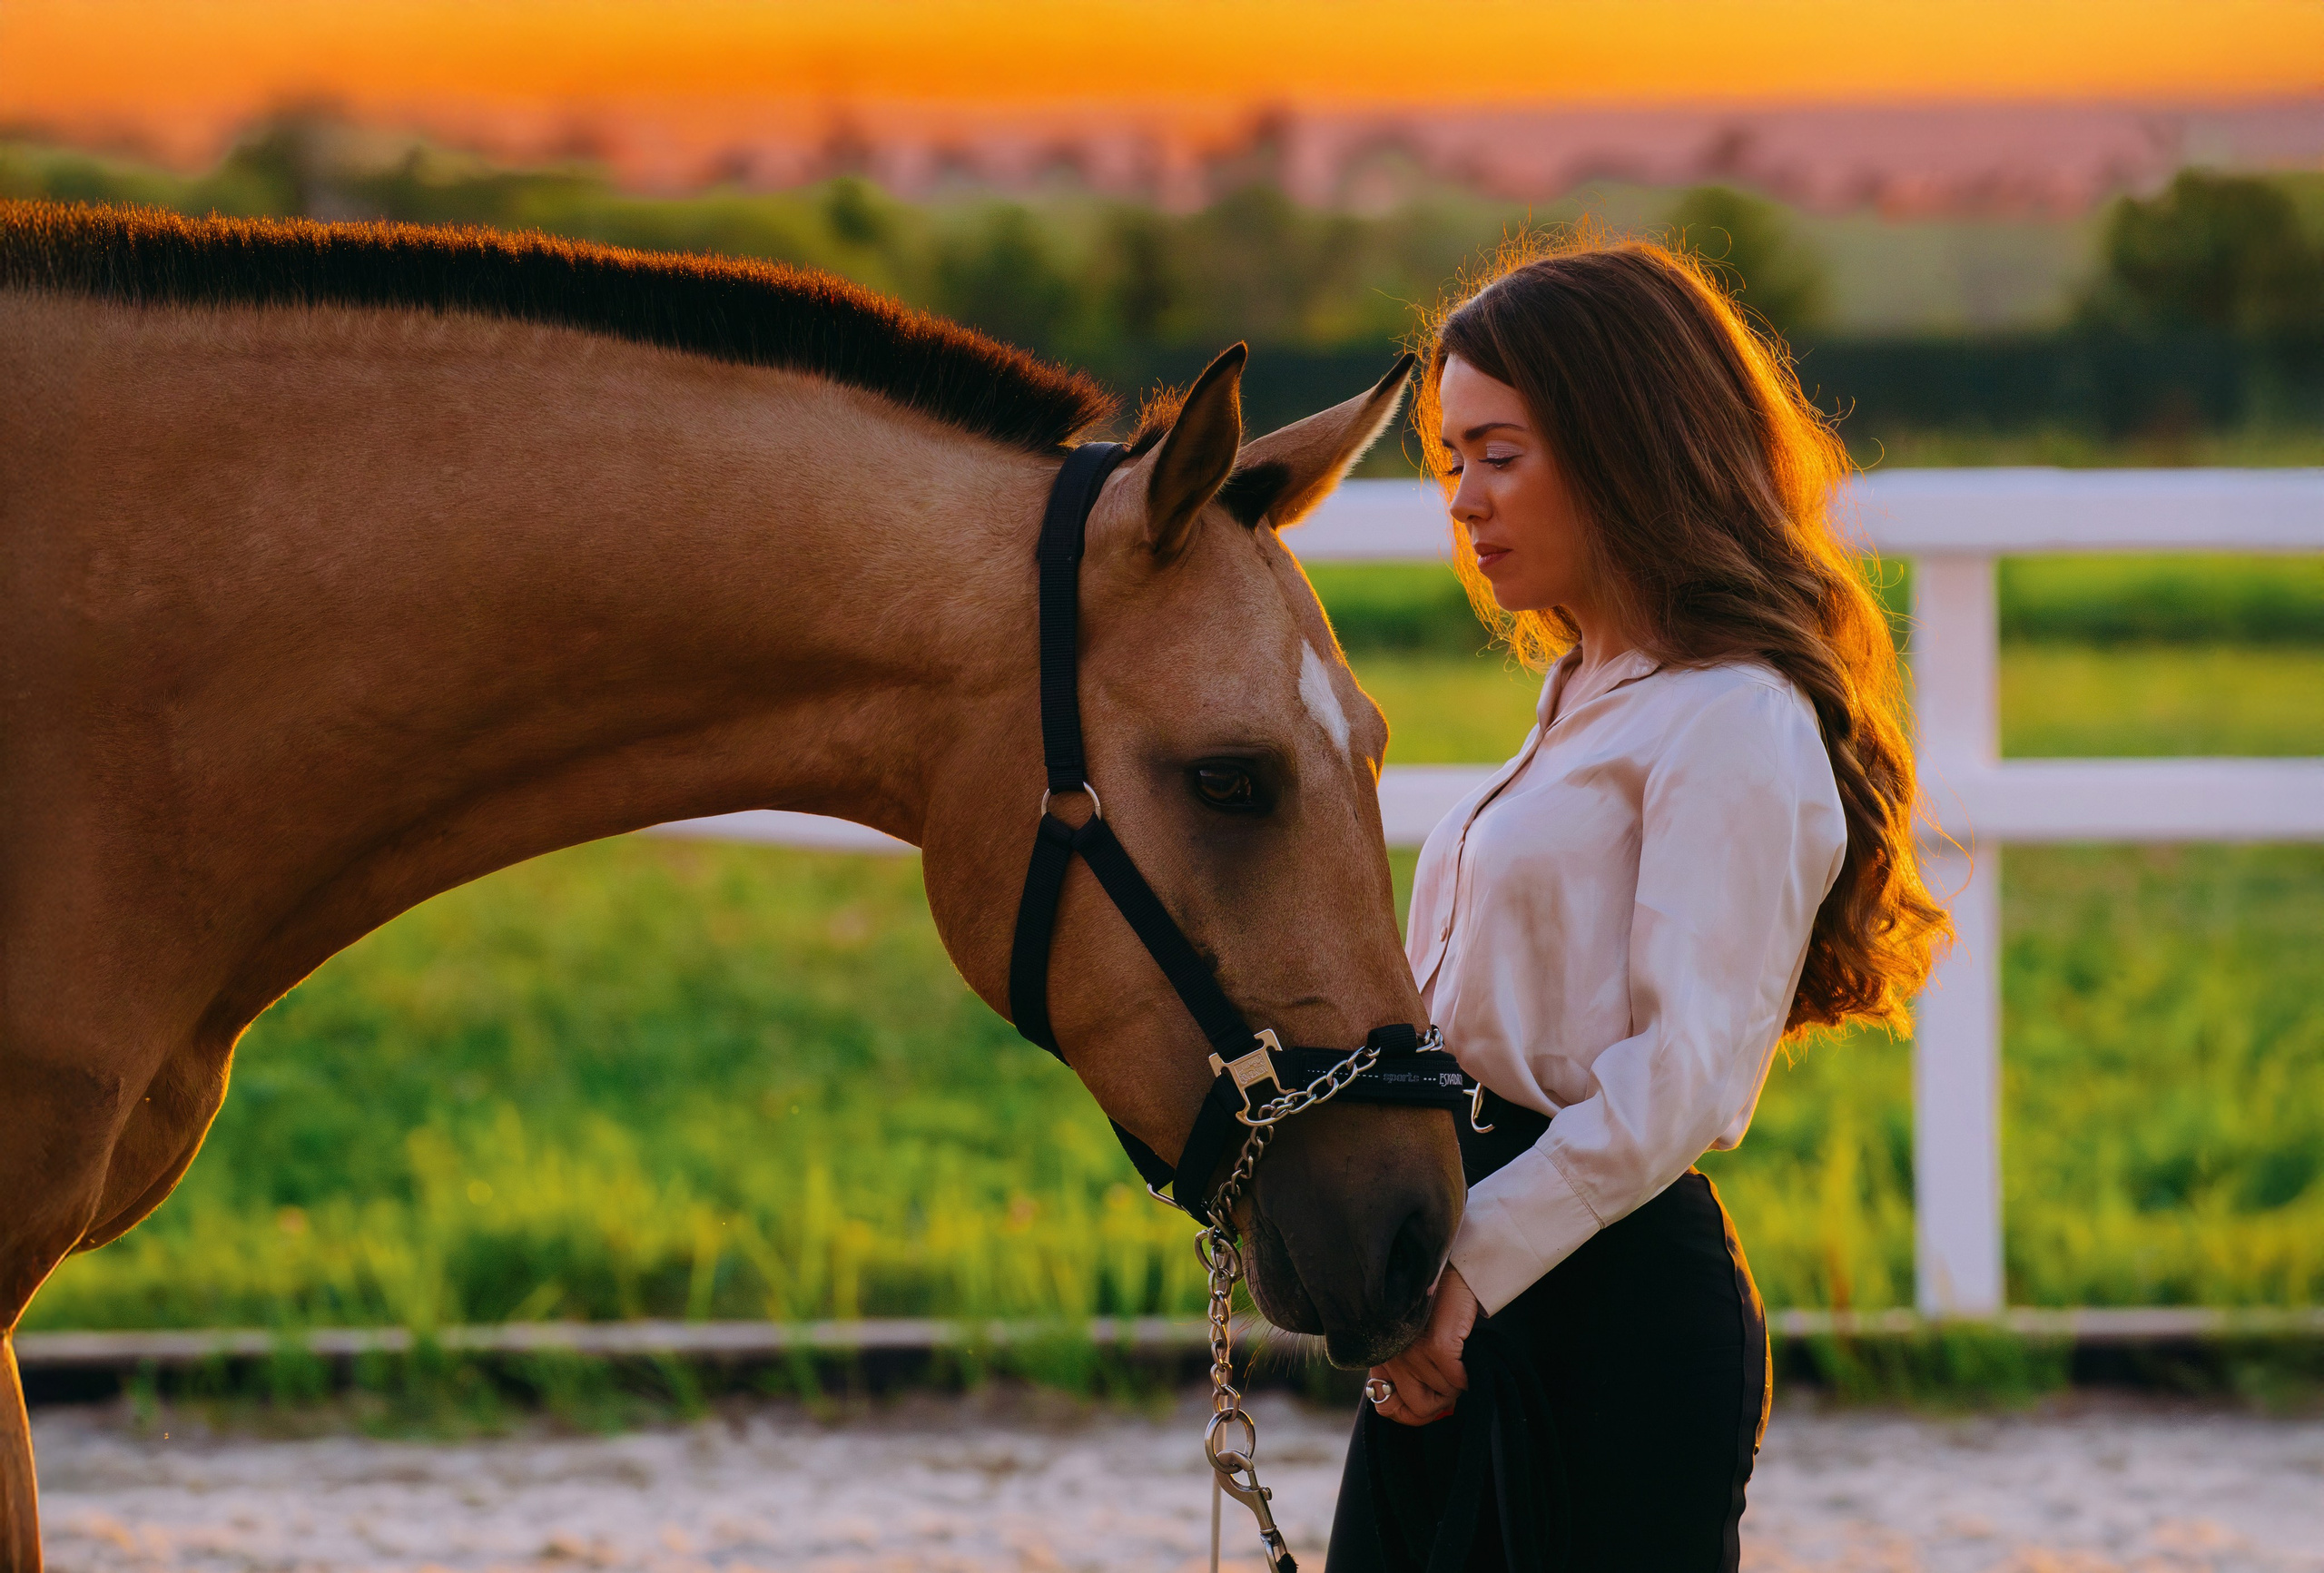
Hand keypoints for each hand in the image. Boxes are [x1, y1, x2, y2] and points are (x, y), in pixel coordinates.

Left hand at [1365, 1266, 1477, 1426]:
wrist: (1449, 1274)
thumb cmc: (1431, 1309)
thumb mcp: (1409, 1342)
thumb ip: (1406, 1373)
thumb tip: (1418, 1411)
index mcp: (1382, 1356)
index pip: (1385, 1406)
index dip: (1411, 1414)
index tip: (1430, 1402)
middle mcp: (1392, 1356)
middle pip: (1418, 1408)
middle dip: (1441, 1404)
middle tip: (1451, 1387)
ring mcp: (1412, 1352)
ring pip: (1443, 1394)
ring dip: (1457, 1385)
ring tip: (1459, 1363)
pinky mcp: (1437, 1346)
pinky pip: (1457, 1381)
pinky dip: (1467, 1377)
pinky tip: (1465, 1360)